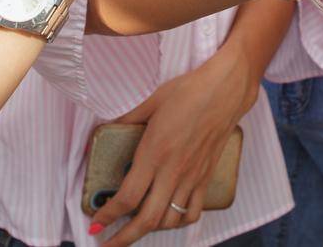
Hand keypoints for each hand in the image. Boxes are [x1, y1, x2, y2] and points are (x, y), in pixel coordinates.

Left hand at [89, 49, 257, 243]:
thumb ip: (128, 119)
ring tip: (135, 228)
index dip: (109, 215)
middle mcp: (173, 170)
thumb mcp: (151, 101)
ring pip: (169, 220)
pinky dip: (178, 222)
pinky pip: (192, 211)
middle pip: (147, 219)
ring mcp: (192, 177)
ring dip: (150, 230)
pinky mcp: (206, 177)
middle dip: (124, 238)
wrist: (225, 90)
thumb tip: (108, 127)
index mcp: (154, 152)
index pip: (127, 197)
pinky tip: (167, 218)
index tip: (96, 224)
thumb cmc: (187, 91)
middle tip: (108, 244)